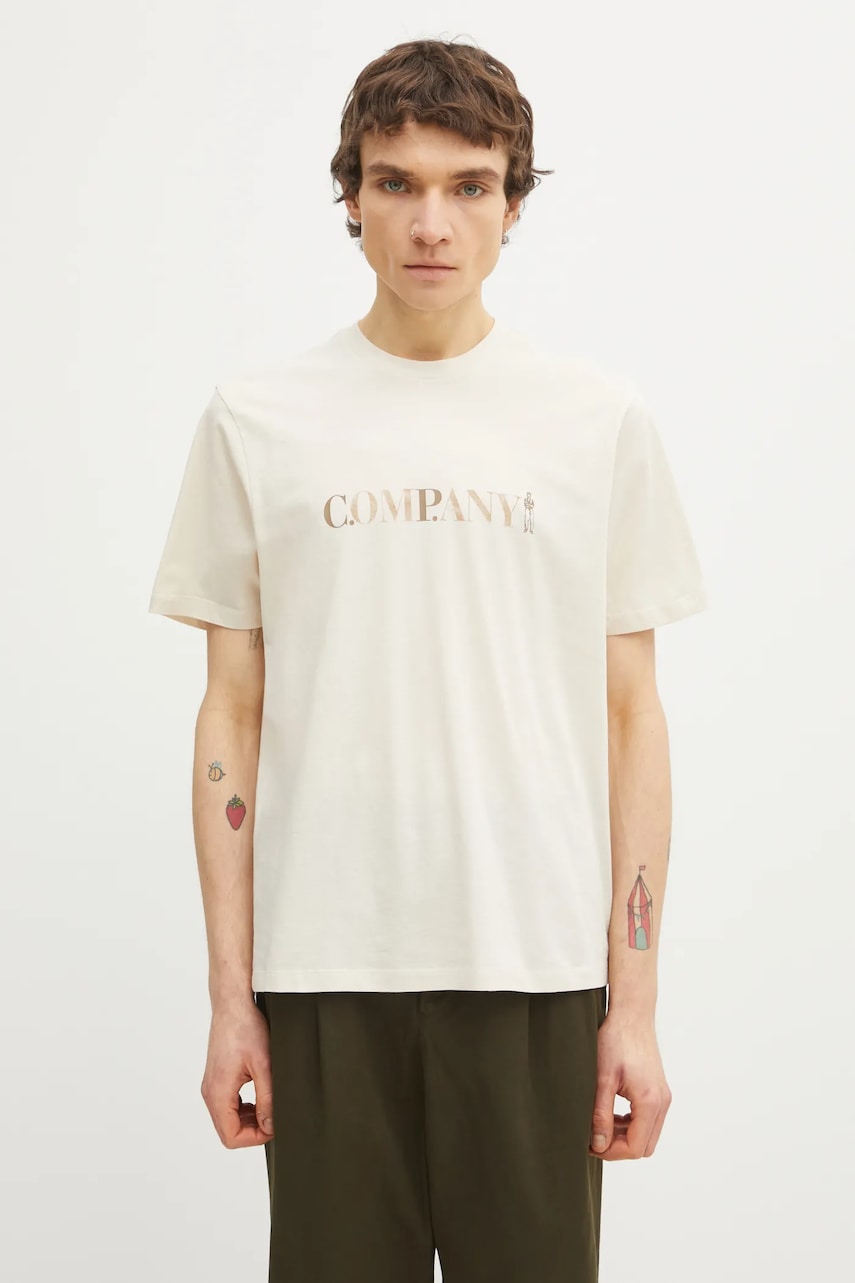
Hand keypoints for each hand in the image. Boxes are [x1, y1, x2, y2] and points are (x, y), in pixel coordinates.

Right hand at [200, 1002, 274, 1148]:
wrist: (233, 1003)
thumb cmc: (246, 1027)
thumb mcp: (264, 1065)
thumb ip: (267, 1099)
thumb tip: (270, 1126)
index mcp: (218, 1093)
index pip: (231, 1136)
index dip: (255, 1138)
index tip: (274, 1126)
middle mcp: (210, 1092)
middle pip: (228, 1130)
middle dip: (253, 1130)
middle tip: (275, 1116)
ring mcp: (212, 1084)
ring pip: (228, 1118)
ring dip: (249, 1118)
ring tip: (269, 1105)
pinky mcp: (217, 1077)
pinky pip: (228, 1104)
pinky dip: (244, 1107)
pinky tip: (260, 1094)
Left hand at [588, 1010, 671, 1159]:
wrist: (631, 1014)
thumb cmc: (615, 1040)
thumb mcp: (602, 1079)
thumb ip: (601, 1114)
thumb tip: (599, 1144)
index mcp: (650, 1101)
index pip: (635, 1147)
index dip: (611, 1152)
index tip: (590, 1145)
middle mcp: (662, 1102)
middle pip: (644, 1146)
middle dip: (618, 1147)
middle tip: (593, 1137)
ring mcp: (663, 1096)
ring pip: (647, 1134)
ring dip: (624, 1136)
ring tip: (599, 1124)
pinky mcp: (658, 1090)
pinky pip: (648, 1120)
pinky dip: (630, 1124)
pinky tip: (611, 1113)